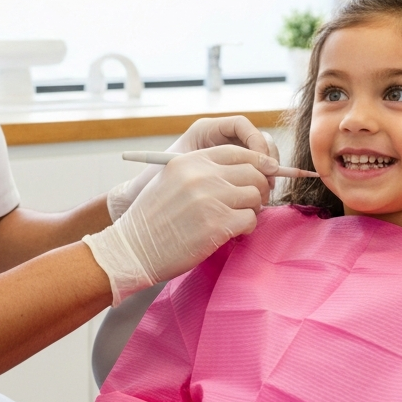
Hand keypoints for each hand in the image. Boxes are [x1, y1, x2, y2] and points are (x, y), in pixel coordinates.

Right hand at [83, 145, 276, 304]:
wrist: (134, 249)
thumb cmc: (153, 219)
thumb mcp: (171, 180)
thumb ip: (203, 171)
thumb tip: (246, 170)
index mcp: (190, 161)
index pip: (238, 152)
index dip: (258, 162)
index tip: (267, 172)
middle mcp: (201, 175)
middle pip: (253, 172)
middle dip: (259, 187)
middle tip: (253, 202)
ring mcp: (210, 199)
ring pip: (255, 196)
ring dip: (253, 209)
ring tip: (238, 219)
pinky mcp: (217, 224)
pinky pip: (251, 220)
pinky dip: (247, 228)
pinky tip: (232, 233)